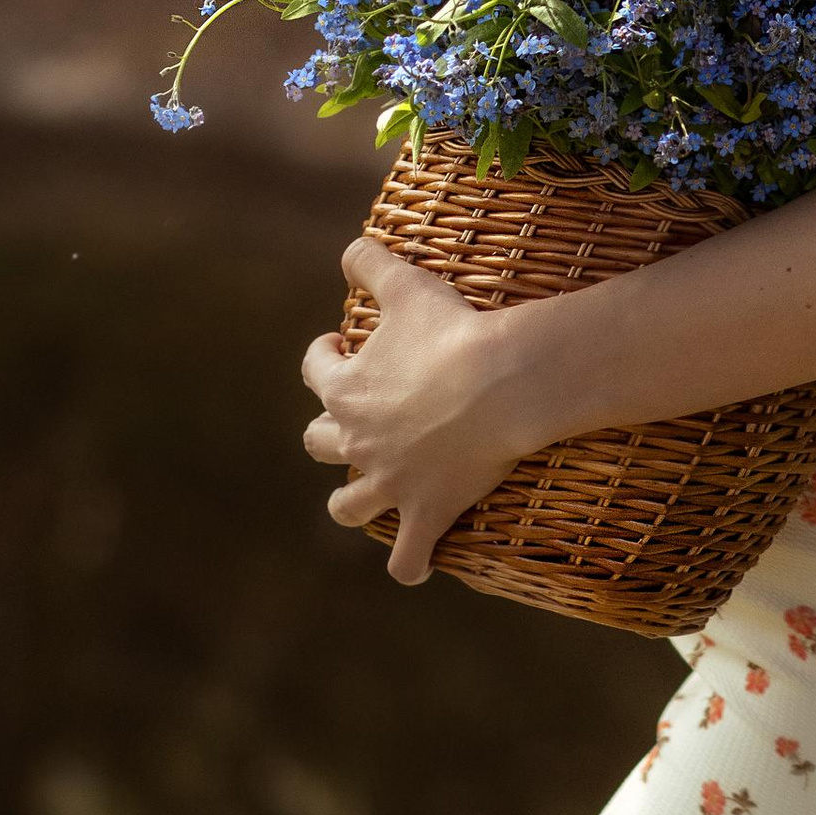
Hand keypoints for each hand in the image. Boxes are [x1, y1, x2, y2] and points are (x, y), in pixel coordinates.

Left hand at [299, 235, 555, 586]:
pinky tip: (411, 567)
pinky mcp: (426, 512)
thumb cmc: (452, 330)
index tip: (339, 344)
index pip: (314, 370)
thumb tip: (349, 248)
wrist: (501, 382)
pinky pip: (407, 558)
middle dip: (329, 433)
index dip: (323, 355)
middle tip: (356, 417)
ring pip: (348, 508)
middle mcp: (357, 440)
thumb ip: (370, 261)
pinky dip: (407, 565)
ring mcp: (389, 482)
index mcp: (345, 387)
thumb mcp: (406, 284)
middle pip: (320, 443)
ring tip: (369, 494)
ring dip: (353, 503)